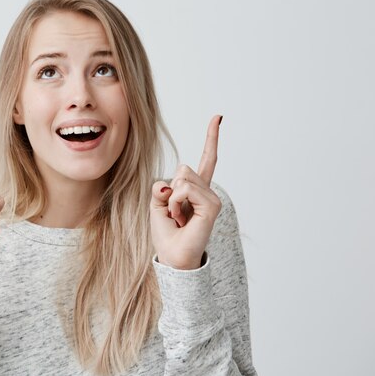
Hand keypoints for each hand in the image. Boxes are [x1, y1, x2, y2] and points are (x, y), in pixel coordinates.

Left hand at [149, 115, 222, 269]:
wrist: (172, 258)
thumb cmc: (166, 234)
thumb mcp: (156, 204)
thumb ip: (161, 188)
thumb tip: (169, 184)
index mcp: (195, 189)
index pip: (206, 159)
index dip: (211, 138)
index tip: (218, 117)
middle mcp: (207, 191)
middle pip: (184, 168)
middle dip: (170, 188)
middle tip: (174, 212)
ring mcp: (212, 198)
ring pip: (184, 176)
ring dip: (172, 198)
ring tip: (178, 217)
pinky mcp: (212, 206)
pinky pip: (186, 189)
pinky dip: (176, 202)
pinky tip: (182, 218)